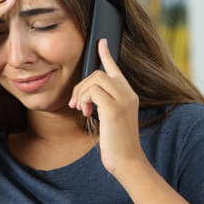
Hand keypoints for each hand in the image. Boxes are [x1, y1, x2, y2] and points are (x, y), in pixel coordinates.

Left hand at [68, 39, 146, 177]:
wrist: (127, 161)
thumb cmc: (117, 143)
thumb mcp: (110, 119)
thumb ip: (103, 103)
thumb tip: (86, 96)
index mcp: (128, 94)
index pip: (115, 68)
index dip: (106, 54)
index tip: (100, 42)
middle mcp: (128, 93)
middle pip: (98, 73)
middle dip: (81, 86)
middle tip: (75, 103)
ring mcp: (122, 99)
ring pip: (94, 79)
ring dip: (81, 93)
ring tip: (81, 109)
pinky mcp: (114, 108)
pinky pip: (92, 91)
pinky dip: (84, 100)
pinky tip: (85, 112)